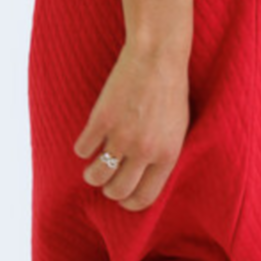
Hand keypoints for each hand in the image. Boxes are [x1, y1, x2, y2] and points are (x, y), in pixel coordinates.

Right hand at [74, 41, 190, 211]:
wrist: (157, 57)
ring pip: (95, 176)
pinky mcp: (101, 120)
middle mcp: (144, 151)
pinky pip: (82, 148)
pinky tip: (88, 140)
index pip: (144, 197)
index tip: (122, 198)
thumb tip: (144, 177)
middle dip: (109, 190)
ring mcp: (121, 136)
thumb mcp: (178, 129)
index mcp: (167, 156)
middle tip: (106, 180)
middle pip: (117, 190)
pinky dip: (82, 147)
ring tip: (92, 167)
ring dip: (91, 175)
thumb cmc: (170, 91)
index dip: (129, 203)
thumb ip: (162, 155)